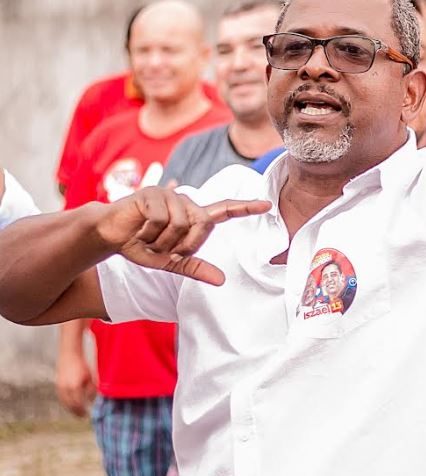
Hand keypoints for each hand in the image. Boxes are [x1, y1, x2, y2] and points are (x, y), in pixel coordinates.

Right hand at [55, 348, 96, 417]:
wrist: (69, 356)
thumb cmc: (82, 366)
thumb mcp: (90, 377)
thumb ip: (91, 390)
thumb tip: (91, 401)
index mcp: (75, 387)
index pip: (78, 404)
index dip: (82, 410)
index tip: (88, 414)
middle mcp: (65, 389)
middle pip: (70, 406)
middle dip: (76, 412)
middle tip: (83, 416)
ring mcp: (60, 388)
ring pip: (65, 403)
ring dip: (71, 409)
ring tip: (78, 413)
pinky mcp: (58, 386)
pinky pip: (62, 399)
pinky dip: (67, 404)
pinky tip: (72, 405)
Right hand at [94, 188, 271, 285]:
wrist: (107, 233)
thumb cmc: (140, 245)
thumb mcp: (169, 260)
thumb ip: (194, 267)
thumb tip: (222, 280)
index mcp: (192, 216)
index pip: (224, 210)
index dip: (245, 208)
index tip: (267, 205)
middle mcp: (185, 202)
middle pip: (202, 226)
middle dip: (183, 245)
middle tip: (161, 248)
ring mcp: (169, 195)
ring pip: (180, 225)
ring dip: (162, 241)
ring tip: (148, 238)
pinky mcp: (152, 194)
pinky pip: (161, 220)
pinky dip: (149, 233)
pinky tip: (139, 231)